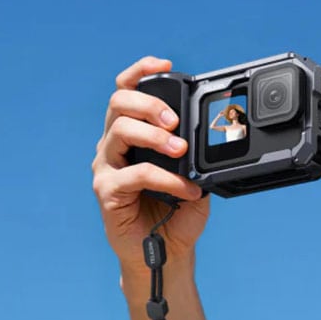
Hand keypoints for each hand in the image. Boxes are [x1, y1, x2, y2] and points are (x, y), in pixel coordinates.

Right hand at [92, 56, 209, 275]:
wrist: (167, 253)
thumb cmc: (177, 213)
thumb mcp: (195, 177)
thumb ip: (198, 155)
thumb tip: (214, 138)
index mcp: (132, 134)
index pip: (127, 91)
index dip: (141, 71)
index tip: (166, 66)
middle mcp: (114, 145)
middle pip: (119, 103)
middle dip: (150, 103)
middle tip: (176, 121)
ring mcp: (107, 166)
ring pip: (120, 131)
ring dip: (154, 135)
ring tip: (182, 150)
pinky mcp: (106, 191)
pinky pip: (134, 174)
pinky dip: (165, 178)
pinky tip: (186, 189)